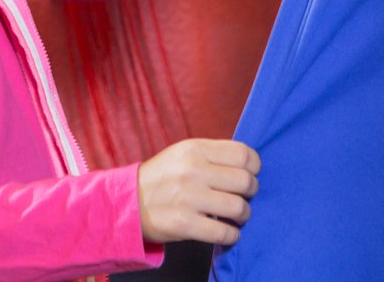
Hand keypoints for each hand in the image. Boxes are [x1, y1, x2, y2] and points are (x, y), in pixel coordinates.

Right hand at [137, 139, 260, 247]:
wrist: (129, 203)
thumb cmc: (163, 177)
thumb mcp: (183, 154)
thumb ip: (213, 155)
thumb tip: (249, 164)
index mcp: (194, 149)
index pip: (243, 154)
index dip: (254, 166)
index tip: (250, 174)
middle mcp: (192, 170)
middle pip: (245, 181)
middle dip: (251, 191)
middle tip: (243, 196)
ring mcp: (189, 197)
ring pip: (239, 207)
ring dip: (243, 214)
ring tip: (236, 215)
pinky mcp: (185, 223)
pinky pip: (225, 232)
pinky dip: (232, 235)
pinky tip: (227, 231)